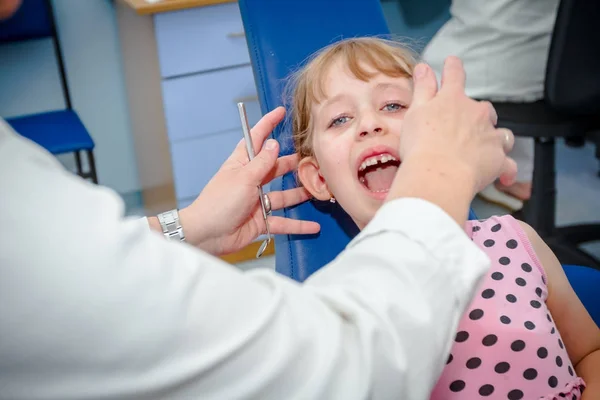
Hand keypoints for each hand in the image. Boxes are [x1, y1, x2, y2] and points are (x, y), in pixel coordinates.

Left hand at [179, 107, 319, 255]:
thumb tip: (274, 143)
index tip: (281, 112)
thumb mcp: (243, 178)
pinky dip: (297, 225)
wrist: (206, 235)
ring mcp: (256, 202)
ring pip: (283, 196)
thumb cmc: (220, 202)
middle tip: (313, 159)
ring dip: (299, 194)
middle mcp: (251, 181)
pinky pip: (283, 222)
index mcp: (242, 165)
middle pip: (275, 168)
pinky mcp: (261, 221)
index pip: (256, 139)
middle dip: (292, 164)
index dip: (267, 124)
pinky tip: (314, 226)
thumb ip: (262, 163)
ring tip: (318, 189)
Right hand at [400, 57, 516, 195]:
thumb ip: (422, 88)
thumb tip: (424, 67)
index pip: (454, 75)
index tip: (452, 62)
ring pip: (500, 133)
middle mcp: (476, 113)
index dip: (452, 67)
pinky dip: (506, 170)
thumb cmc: (421, 145)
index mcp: (453, 99)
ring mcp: (490, 136)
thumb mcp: (415, 111)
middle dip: (477, 115)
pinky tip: (503, 177)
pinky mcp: (498, 159)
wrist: (438, 175)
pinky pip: (508, 164)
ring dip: (494, 138)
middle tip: (462, 128)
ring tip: (483, 150)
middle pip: (483, 108)